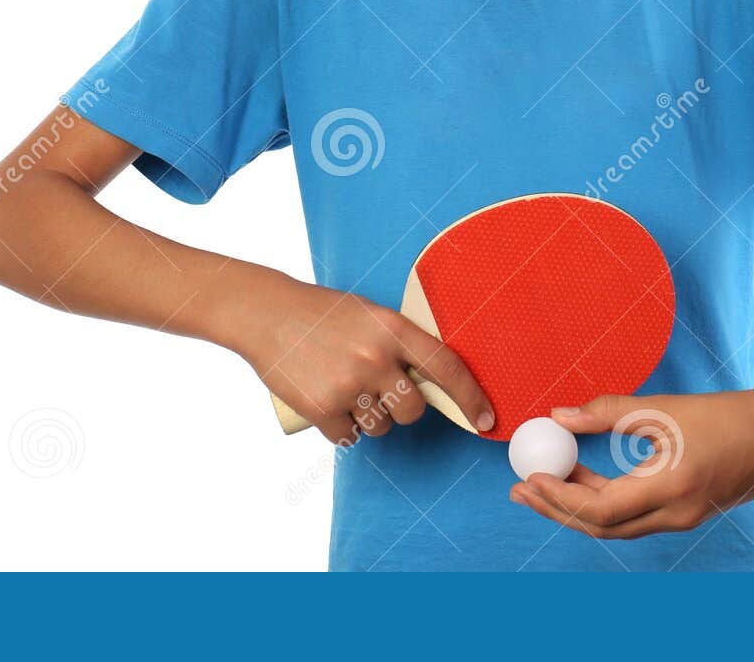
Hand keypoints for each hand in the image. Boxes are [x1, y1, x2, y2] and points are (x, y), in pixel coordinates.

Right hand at [237, 270, 494, 445]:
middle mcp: (374, 358)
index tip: (486, 420)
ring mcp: (347, 385)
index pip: (446, 368)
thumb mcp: (371, 315)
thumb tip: (434, 382)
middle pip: (414, 410)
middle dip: (403, 408)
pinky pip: (349, 438)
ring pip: (381, 427)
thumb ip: (400, 344)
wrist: (267, 314)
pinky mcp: (322, 409)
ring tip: (346, 388)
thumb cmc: (323, 314)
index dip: (470, 397)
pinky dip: (342, 429)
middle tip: (379, 389)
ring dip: (370, 419)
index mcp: (392, 328)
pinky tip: (329, 405)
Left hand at [508, 385, 753, 538]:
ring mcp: (684, 518)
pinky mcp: (688, 510)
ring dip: (578, 504)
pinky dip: (604, 499)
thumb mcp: (664, 408)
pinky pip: (635, 514)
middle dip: (557, 508)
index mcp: (672, 489)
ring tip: (542, 480)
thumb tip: (557, 416)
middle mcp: (677, 514)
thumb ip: (608, 413)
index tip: (528, 477)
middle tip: (520, 489)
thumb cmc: (727, 415)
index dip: (560, 497)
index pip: (601, 508)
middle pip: (603, 526)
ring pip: (618, 523)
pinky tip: (583, 476)